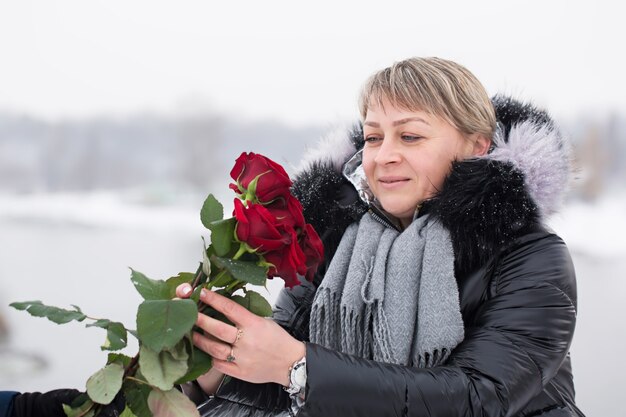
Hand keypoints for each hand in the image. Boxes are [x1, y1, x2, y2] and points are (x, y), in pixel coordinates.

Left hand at [176, 284, 304, 386]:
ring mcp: (242, 358)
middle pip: (217, 329)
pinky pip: (219, 364)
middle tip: (189, 313)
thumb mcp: (264, 321)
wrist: (290, 363)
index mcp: (254, 325)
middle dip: (200, 320)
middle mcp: (246, 341)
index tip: (202, 293)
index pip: (229, 308)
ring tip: (192, 333)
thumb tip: (225, 308)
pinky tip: (206, 351)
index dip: (214, 300)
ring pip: (214, 348)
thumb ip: (245, 317)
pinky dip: (211, 357)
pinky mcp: (240, 372)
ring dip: (200, 340)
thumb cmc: (278, 339)